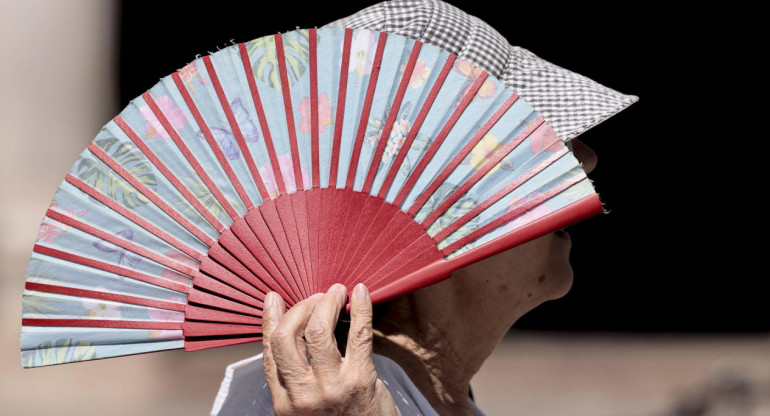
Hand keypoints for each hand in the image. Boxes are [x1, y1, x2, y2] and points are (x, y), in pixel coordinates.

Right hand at [262, 283, 400, 415]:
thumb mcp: (306, 407)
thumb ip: (297, 378)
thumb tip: (291, 333)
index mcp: (284, 402)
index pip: (270, 350)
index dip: (271, 320)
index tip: (274, 299)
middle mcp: (303, 395)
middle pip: (287, 336)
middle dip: (301, 307)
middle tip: (317, 297)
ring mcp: (331, 387)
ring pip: (318, 330)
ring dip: (328, 302)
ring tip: (338, 292)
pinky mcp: (360, 380)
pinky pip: (358, 333)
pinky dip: (361, 308)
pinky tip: (360, 293)